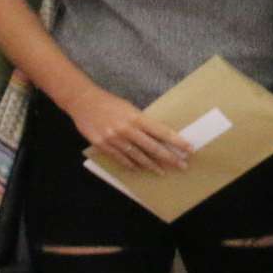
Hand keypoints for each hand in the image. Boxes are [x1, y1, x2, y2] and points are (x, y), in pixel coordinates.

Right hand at [67, 86, 191, 172]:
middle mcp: (127, 129)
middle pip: (153, 147)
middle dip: (169, 158)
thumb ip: (141, 121)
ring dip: (152, 165)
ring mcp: (114, 139)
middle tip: (182, 165)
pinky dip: (130, 164)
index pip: (161, 131)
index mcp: (136, 117)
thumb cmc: (108, 102)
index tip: (189, 149)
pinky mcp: (103, 145)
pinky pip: (120, 158)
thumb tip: (157, 135)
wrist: (83, 101)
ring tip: (162, 171)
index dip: (176, 141)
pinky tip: (139, 169)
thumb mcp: (128, 107)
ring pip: (138, 156)